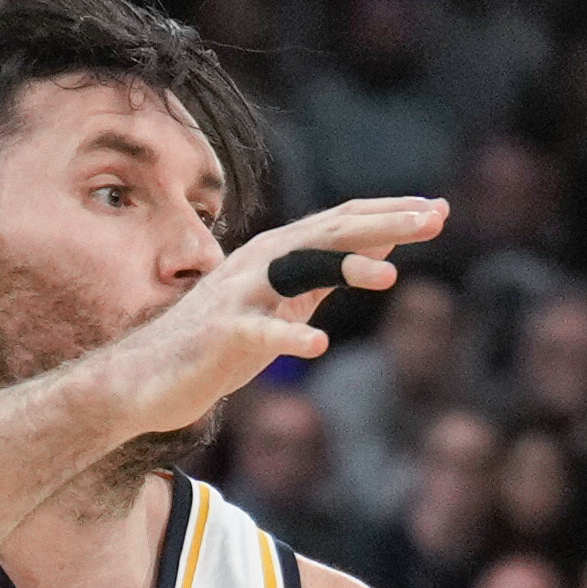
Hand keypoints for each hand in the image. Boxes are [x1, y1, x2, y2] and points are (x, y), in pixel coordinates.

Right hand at [108, 196, 444, 432]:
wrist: (147, 378)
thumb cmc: (223, 340)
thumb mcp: (287, 300)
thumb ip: (329, 273)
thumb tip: (384, 243)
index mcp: (280, 254)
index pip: (342, 222)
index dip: (390, 213)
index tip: (439, 209)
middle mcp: (261, 263)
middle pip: (329, 233)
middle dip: (383, 223)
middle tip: (433, 219)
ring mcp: (239, 297)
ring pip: (298, 270)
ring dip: (345, 268)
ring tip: (390, 276)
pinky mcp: (221, 336)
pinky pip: (260, 333)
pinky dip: (288, 335)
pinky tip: (318, 344)